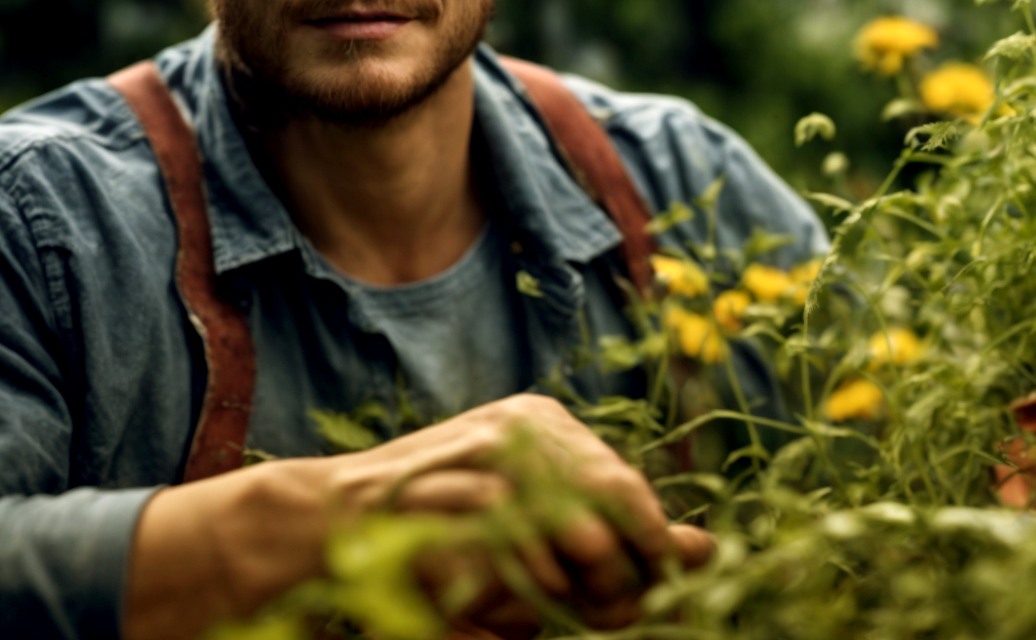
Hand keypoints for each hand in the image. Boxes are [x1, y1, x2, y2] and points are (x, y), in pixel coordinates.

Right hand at [123, 393, 710, 639]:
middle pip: (612, 504)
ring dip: (559, 589)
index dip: (646, 550)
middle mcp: (525, 425)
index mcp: (548, 428)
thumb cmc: (440, 540)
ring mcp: (486, 448)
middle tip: (605, 610)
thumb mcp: (536, 540)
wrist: (328, 528)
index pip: (628, 487)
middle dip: (615, 574)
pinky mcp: (453, 477)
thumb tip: (707, 551)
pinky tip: (490, 598)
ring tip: (534, 604)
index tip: (652, 593)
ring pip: (570, 535)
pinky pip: (511, 550)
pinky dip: (510, 587)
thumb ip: (619, 543)